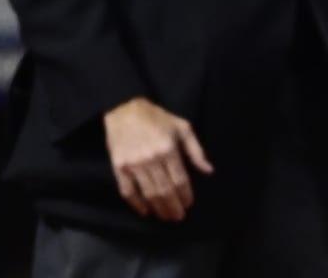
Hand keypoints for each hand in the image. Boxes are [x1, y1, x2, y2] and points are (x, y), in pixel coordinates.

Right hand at [102, 96, 213, 220]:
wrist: (125, 110)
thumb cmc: (158, 118)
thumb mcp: (183, 128)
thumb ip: (196, 151)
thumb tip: (208, 171)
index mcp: (169, 150)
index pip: (180, 179)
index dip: (185, 195)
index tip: (189, 205)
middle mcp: (151, 160)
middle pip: (164, 190)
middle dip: (173, 206)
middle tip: (178, 218)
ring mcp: (133, 165)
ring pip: (148, 194)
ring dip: (158, 208)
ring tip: (165, 217)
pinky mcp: (119, 168)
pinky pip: (127, 191)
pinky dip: (136, 204)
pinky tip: (145, 212)